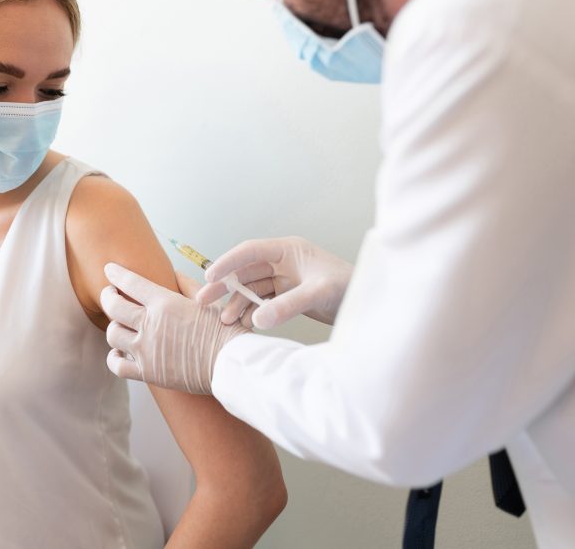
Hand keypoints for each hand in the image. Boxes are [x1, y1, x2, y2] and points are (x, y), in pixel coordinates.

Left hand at [101, 263, 248, 394]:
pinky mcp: (147, 372)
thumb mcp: (205, 301)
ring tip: (120, 324)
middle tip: (110, 295)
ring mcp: (146, 350)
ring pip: (112, 333)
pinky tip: (120, 351)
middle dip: (108, 297)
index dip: (116, 274)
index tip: (109, 270)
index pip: (130, 282)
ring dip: (114, 326)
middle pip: (113, 306)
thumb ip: (186, 284)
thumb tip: (173, 272)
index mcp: (165, 303)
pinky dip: (114, 356)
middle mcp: (151, 324)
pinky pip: (116, 364)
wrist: (230, 363)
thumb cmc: (223, 331)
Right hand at [196, 236, 352, 329]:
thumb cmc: (350, 288)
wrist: (370, 304)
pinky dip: (251, 313)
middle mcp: (283, 262)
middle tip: (203, 301)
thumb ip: (287, 306)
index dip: (228, 263)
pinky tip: (243, 325)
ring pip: (252, 289)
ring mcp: (285, 279)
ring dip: (237, 304)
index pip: (250, 251)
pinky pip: (263, 302)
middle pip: (245, 271)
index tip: (209, 277)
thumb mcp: (318, 293)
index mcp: (288, 249)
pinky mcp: (288, 296)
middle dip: (225, 286)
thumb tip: (256, 320)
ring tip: (224, 322)